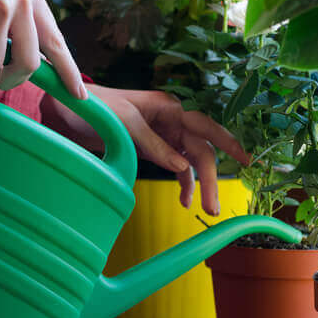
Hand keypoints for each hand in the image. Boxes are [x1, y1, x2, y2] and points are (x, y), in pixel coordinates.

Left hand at [41, 85, 250, 214]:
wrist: (71, 112)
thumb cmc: (98, 109)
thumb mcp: (126, 125)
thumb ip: (154, 146)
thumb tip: (183, 167)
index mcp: (169, 107)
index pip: (205, 126)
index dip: (228, 142)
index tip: (246, 160)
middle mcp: (173, 120)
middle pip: (201, 150)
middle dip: (211, 178)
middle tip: (214, 207)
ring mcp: (165, 135)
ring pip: (192, 161)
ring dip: (200, 185)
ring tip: (205, 209)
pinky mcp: (155, 148)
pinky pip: (177, 167)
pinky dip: (183, 183)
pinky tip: (186, 201)